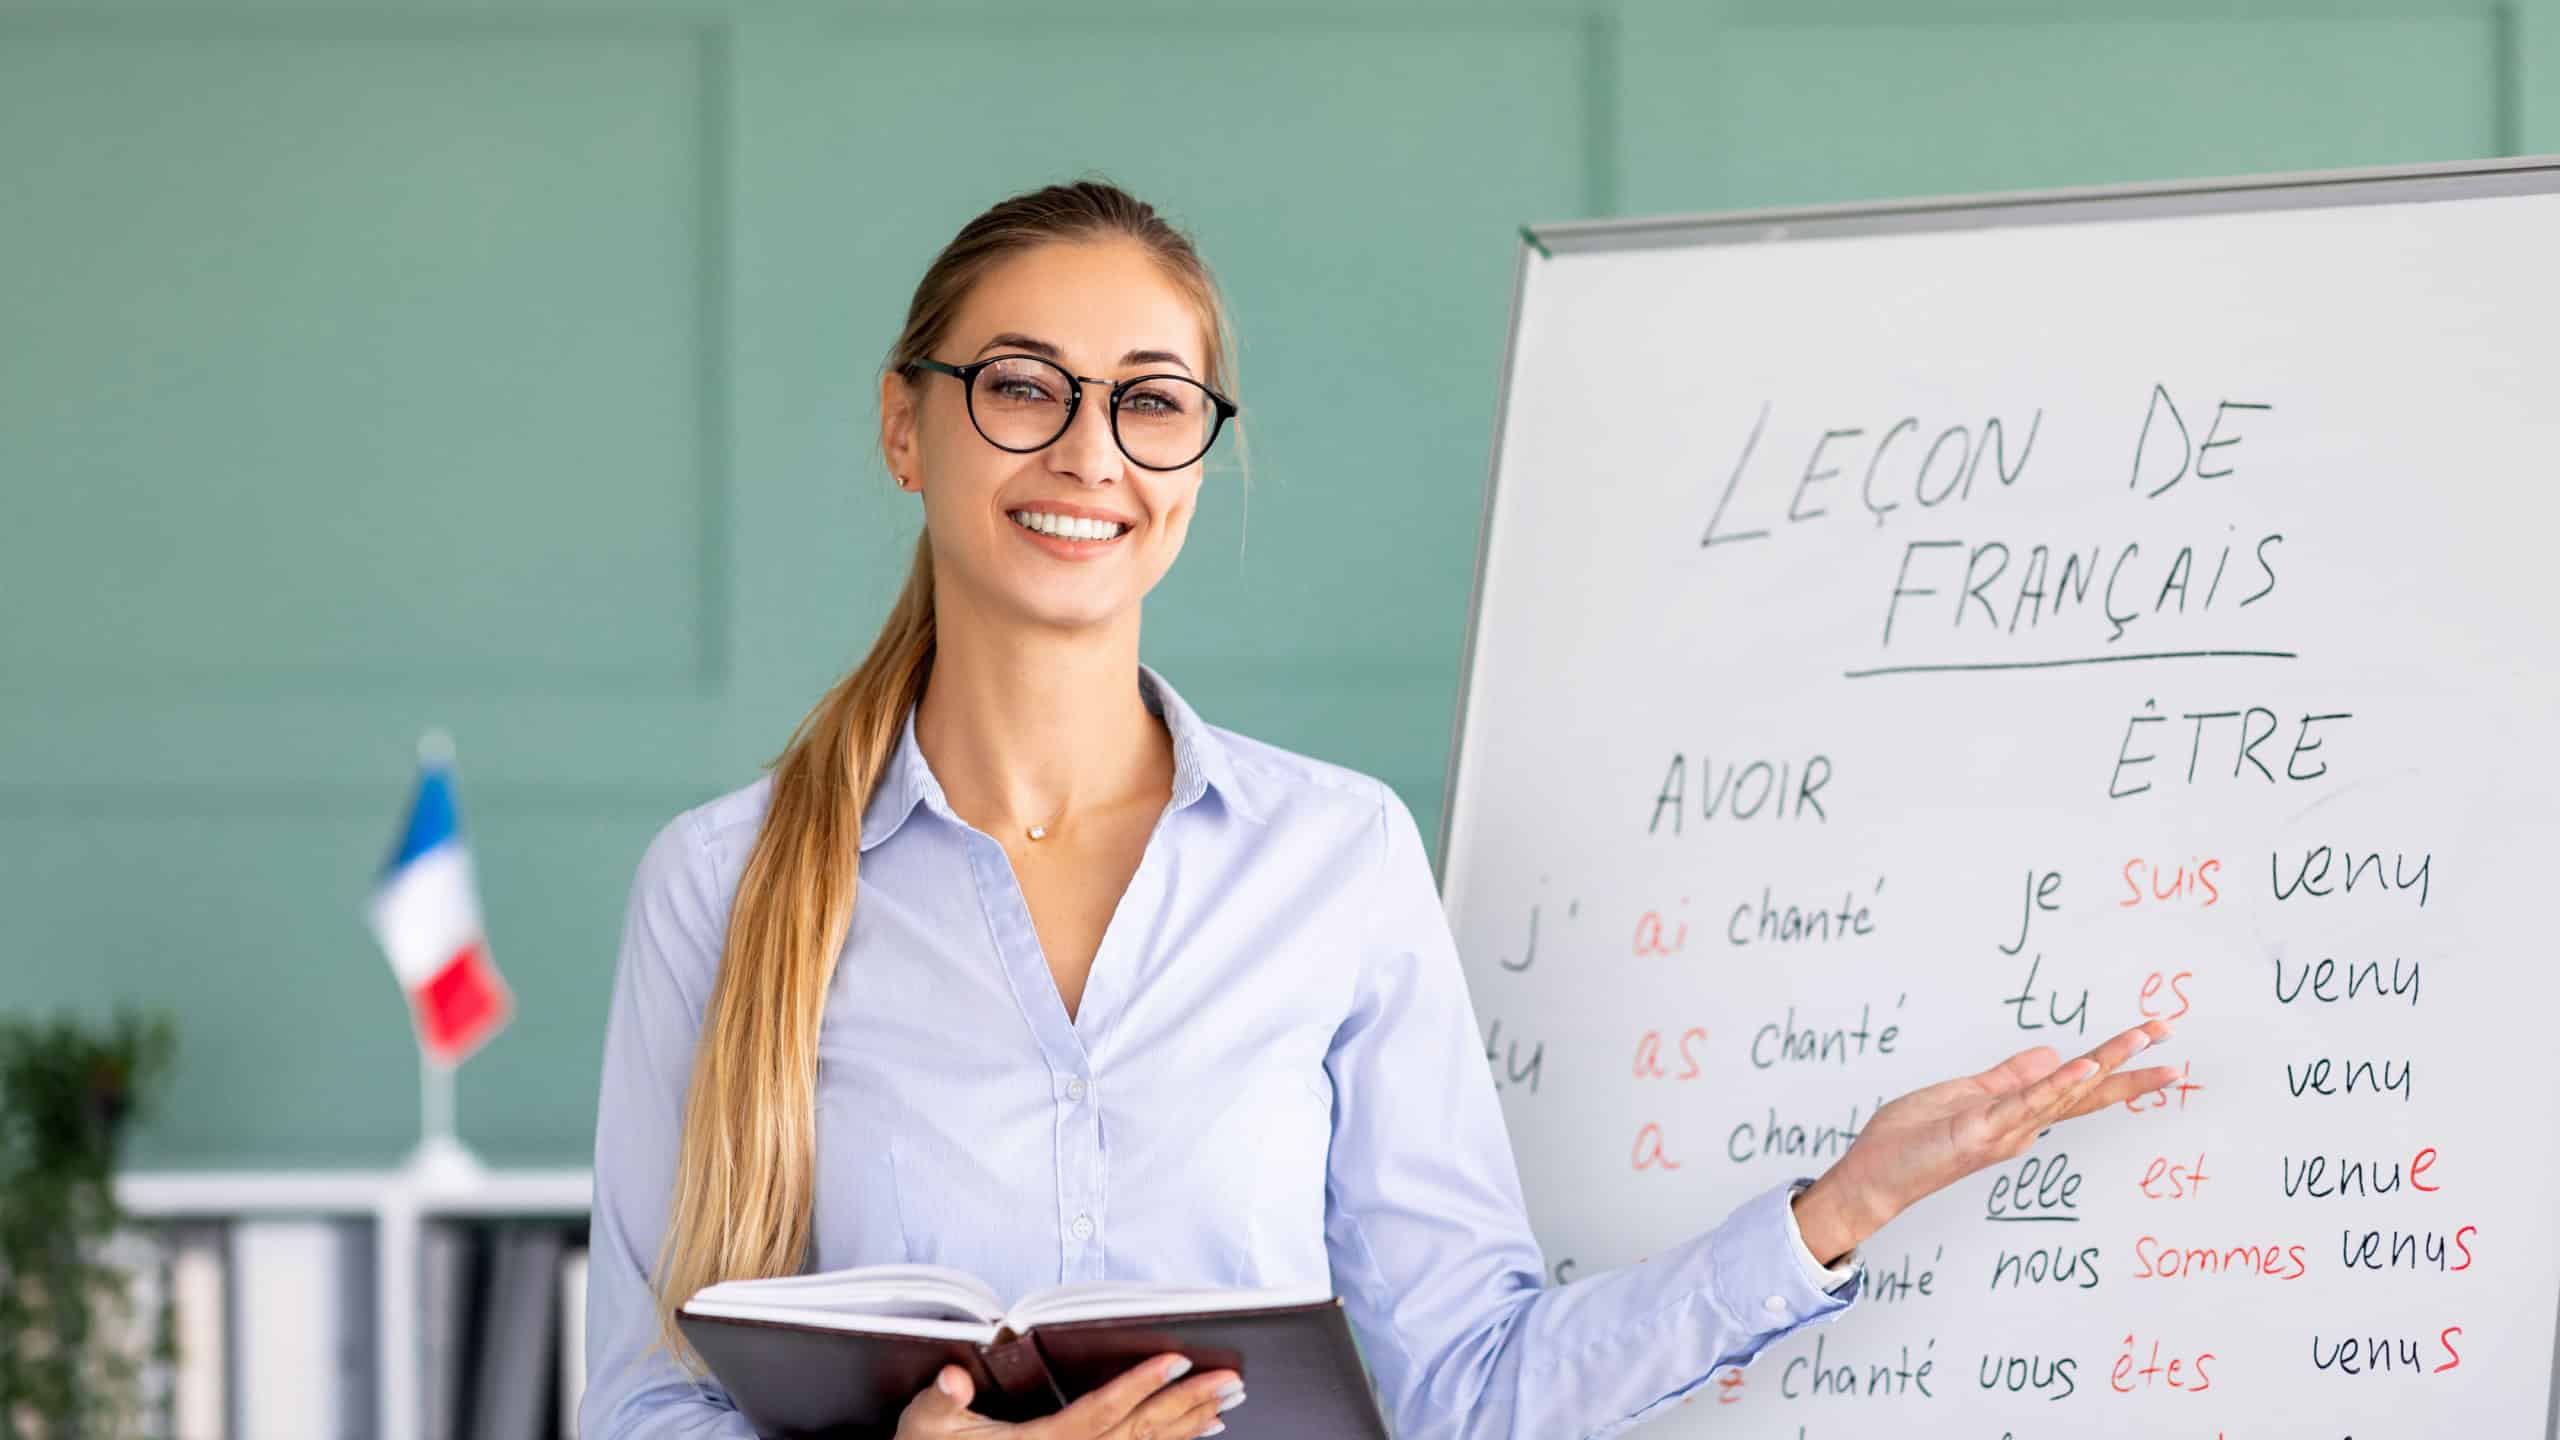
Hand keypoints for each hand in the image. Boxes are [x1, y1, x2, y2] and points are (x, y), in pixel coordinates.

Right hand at [894, 1352, 1245, 1439]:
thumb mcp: (923, 1426)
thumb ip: (938, 1402)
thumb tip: (951, 1381)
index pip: (1097, 1414)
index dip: (1138, 1387)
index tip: (1176, 1361)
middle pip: (1137, 1434)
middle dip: (1186, 1405)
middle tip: (1231, 1380)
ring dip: (1189, 1424)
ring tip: (1229, 1400)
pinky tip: (1203, 1429)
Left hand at [1790, 1019, 2178, 1263]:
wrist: (1874, 1176)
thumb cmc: (1912, 1139)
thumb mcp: (1965, 1095)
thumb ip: (2009, 1077)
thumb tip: (2052, 1053)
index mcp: (2019, 1114)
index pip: (2077, 1084)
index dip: (2114, 1061)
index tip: (2151, 1036)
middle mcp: (2021, 1126)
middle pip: (2085, 1090)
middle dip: (2131, 1067)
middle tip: (2172, 1040)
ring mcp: (2004, 1130)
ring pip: (2063, 1093)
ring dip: (2104, 1064)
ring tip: (2141, 1039)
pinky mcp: (1979, 1130)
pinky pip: (2023, 1104)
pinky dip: (2055, 1085)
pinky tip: (2082, 1066)